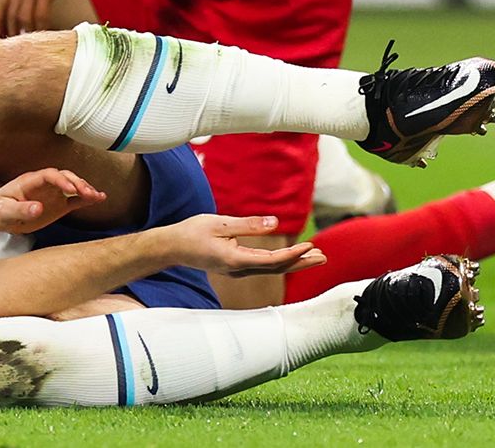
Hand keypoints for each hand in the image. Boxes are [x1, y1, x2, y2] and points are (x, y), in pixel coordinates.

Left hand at [0, 0, 89, 35]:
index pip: (1, 3)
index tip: (0, 33)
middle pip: (11, 13)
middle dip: (13, 31)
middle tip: (19, 44)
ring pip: (24, 17)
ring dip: (28, 31)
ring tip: (33, 41)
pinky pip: (41, 14)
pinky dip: (42, 26)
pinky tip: (46, 31)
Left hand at [0, 168, 105, 233]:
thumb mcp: (3, 212)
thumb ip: (20, 210)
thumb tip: (38, 208)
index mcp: (30, 182)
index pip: (49, 175)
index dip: (61, 180)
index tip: (71, 190)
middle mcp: (44, 185)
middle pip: (64, 177)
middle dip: (77, 183)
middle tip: (87, 193)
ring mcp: (53, 193)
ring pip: (73, 186)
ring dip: (85, 189)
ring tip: (97, 196)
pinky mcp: (58, 204)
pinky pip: (75, 199)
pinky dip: (87, 198)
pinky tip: (100, 198)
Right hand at [169, 215, 325, 276]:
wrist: (171, 247)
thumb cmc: (192, 233)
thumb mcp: (220, 223)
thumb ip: (249, 224)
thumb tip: (275, 222)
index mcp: (235, 260)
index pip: (272, 260)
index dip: (293, 254)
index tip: (310, 246)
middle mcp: (239, 270)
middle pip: (276, 268)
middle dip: (301, 263)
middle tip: (324, 257)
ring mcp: (236, 271)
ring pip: (271, 268)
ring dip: (293, 262)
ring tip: (313, 256)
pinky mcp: (234, 268)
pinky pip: (262, 266)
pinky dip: (279, 261)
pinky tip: (288, 257)